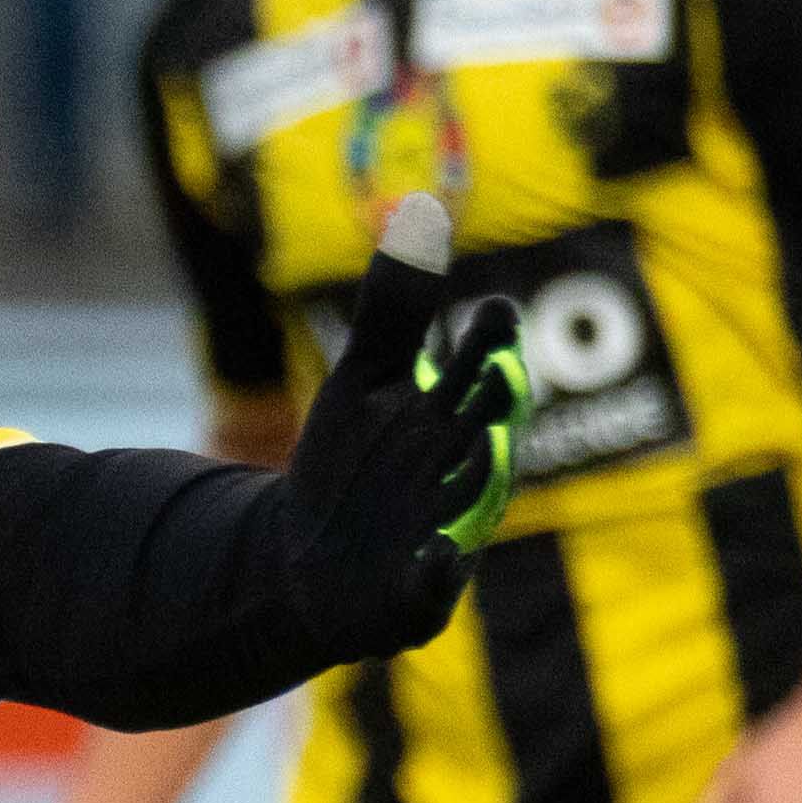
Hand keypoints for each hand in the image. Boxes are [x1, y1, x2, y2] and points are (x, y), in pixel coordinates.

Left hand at [268, 194, 531, 664]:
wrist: (306, 561)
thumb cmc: (354, 463)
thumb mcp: (366, 381)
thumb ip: (396, 307)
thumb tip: (422, 206)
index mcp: (452, 420)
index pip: (481, 376)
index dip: (488, 350)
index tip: (494, 314)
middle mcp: (458, 476)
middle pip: (481, 435)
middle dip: (488, 410)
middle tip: (494, 380)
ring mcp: (442, 535)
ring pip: (465, 508)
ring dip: (469, 484)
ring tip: (470, 452)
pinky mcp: (415, 596)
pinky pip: (436, 587)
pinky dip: (438, 572)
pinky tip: (434, 555)